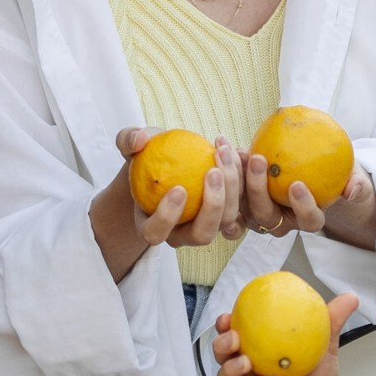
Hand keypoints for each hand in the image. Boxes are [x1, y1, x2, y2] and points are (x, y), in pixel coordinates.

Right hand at [90, 129, 243, 282]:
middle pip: (202, 235)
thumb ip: (128, 140)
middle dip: (212, 206)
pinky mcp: (231, 213)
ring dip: (233, 188)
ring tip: (224, 152)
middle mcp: (182, 234)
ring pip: (228, 222)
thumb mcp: (130, 144)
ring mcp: (210, 226)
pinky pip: (245, 204)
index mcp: (152, 226)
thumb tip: (138, 140)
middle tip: (213, 171)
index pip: (156, 233)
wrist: (169, 160)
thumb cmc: (146, 156)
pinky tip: (241, 151)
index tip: (178, 188)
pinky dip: (248, 180)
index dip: (167, 217)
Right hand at [211, 289, 363, 375]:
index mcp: (258, 343)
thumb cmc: (320, 372)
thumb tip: (349, 297)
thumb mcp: (326, 343)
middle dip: (220, 342)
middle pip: (221, 351)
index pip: (234, 329)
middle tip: (234, 337)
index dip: (224, 322)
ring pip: (225, 375)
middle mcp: (248, 361)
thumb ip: (332, 320)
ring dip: (231, 366)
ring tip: (246, 361)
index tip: (229, 315)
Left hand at [239, 148, 375, 250]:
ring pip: (242, 205)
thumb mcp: (352, 177)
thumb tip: (352, 188)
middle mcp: (281, 222)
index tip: (297, 184)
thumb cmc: (336, 176)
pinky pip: (232, 190)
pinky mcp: (242, 201)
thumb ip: (356, 183)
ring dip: (237, 179)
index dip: (303, 206)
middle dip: (259, 189)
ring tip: (240, 151)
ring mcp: (258, 213)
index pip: (308, 220)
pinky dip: (230, 170)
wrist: (314, 173)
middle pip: (265, 214)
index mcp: (308, 219)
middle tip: (260, 160)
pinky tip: (230, 147)